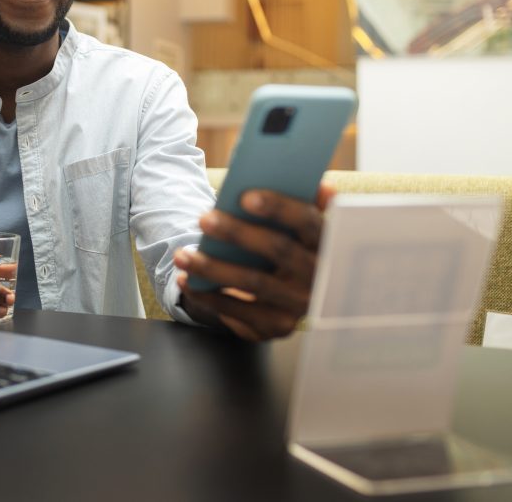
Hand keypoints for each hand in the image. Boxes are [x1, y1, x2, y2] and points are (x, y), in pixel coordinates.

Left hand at [173, 183, 335, 340]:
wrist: (293, 295)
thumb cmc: (291, 246)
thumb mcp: (303, 228)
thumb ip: (308, 204)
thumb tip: (320, 185)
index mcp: (330, 244)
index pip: (309, 222)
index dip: (280, 208)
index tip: (245, 197)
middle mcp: (320, 278)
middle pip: (278, 250)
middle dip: (238, 233)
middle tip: (203, 219)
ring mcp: (300, 305)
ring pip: (254, 283)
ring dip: (213, 268)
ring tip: (181, 255)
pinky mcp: (278, 326)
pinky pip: (240, 313)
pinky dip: (209, 297)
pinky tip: (186, 280)